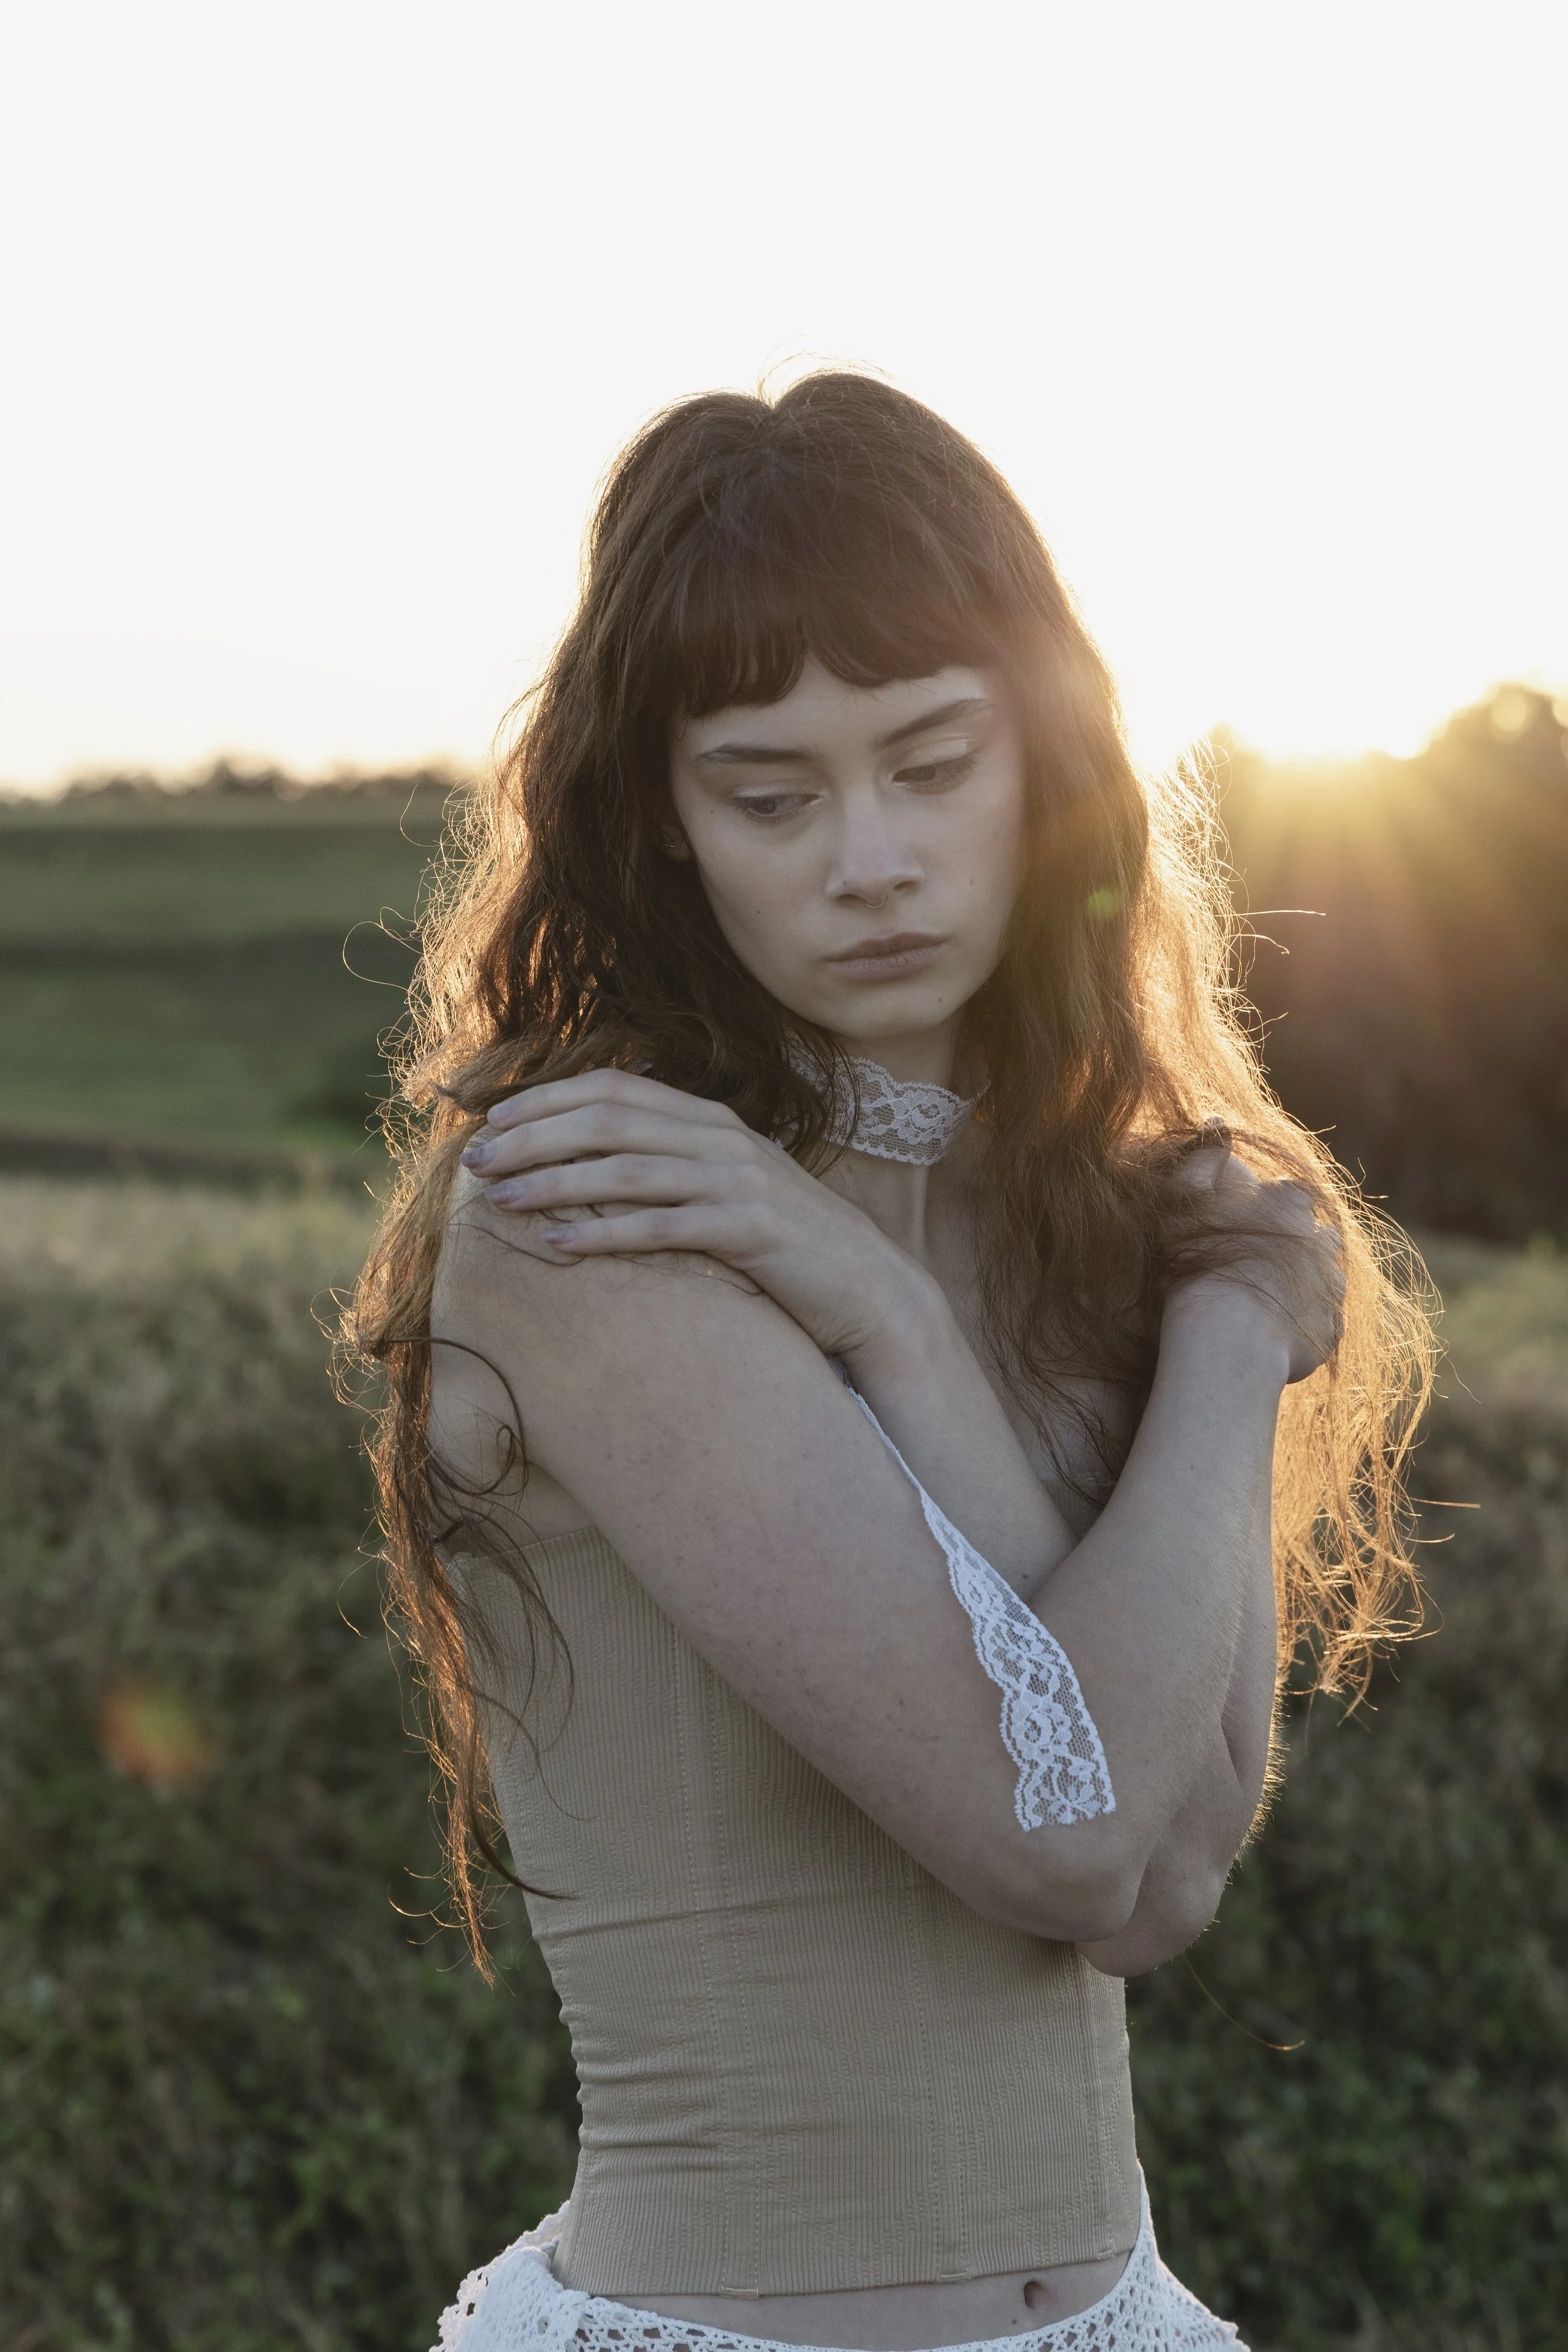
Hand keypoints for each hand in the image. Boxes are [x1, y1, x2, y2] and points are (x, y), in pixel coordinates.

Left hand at [458, 1069, 930, 1362]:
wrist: (865, 1286)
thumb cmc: (782, 1245)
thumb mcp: (724, 1189)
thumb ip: (670, 1166)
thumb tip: (592, 1164)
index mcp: (709, 1120)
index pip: (613, 1090)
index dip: (546, 1100)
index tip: (489, 1123)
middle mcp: (721, 1139)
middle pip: (609, 1121)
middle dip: (534, 1137)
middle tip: (476, 1160)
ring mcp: (738, 1181)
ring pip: (627, 1169)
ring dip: (554, 1183)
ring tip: (498, 1200)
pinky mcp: (750, 1229)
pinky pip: (663, 1227)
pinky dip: (606, 1234)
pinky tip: (559, 1249)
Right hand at [1161, 1131, 1344, 1384]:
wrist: (1227, 1339)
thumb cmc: (1199, 1264)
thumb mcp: (1186, 1200)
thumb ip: (1201, 1158)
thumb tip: (1216, 1119)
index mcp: (1288, 1204)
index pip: (1293, 1192)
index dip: (1275, 1203)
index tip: (1255, 1218)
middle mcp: (1320, 1241)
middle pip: (1319, 1233)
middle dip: (1301, 1242)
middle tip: (1266, 1260)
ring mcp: (1331, 1286)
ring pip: (1329, 1277)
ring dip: (1310, 1282)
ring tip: (1276, 1297)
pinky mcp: (1331, 1328)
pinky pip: (1324, 1321)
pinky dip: (1307, 1323)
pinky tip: (1278, 1331)